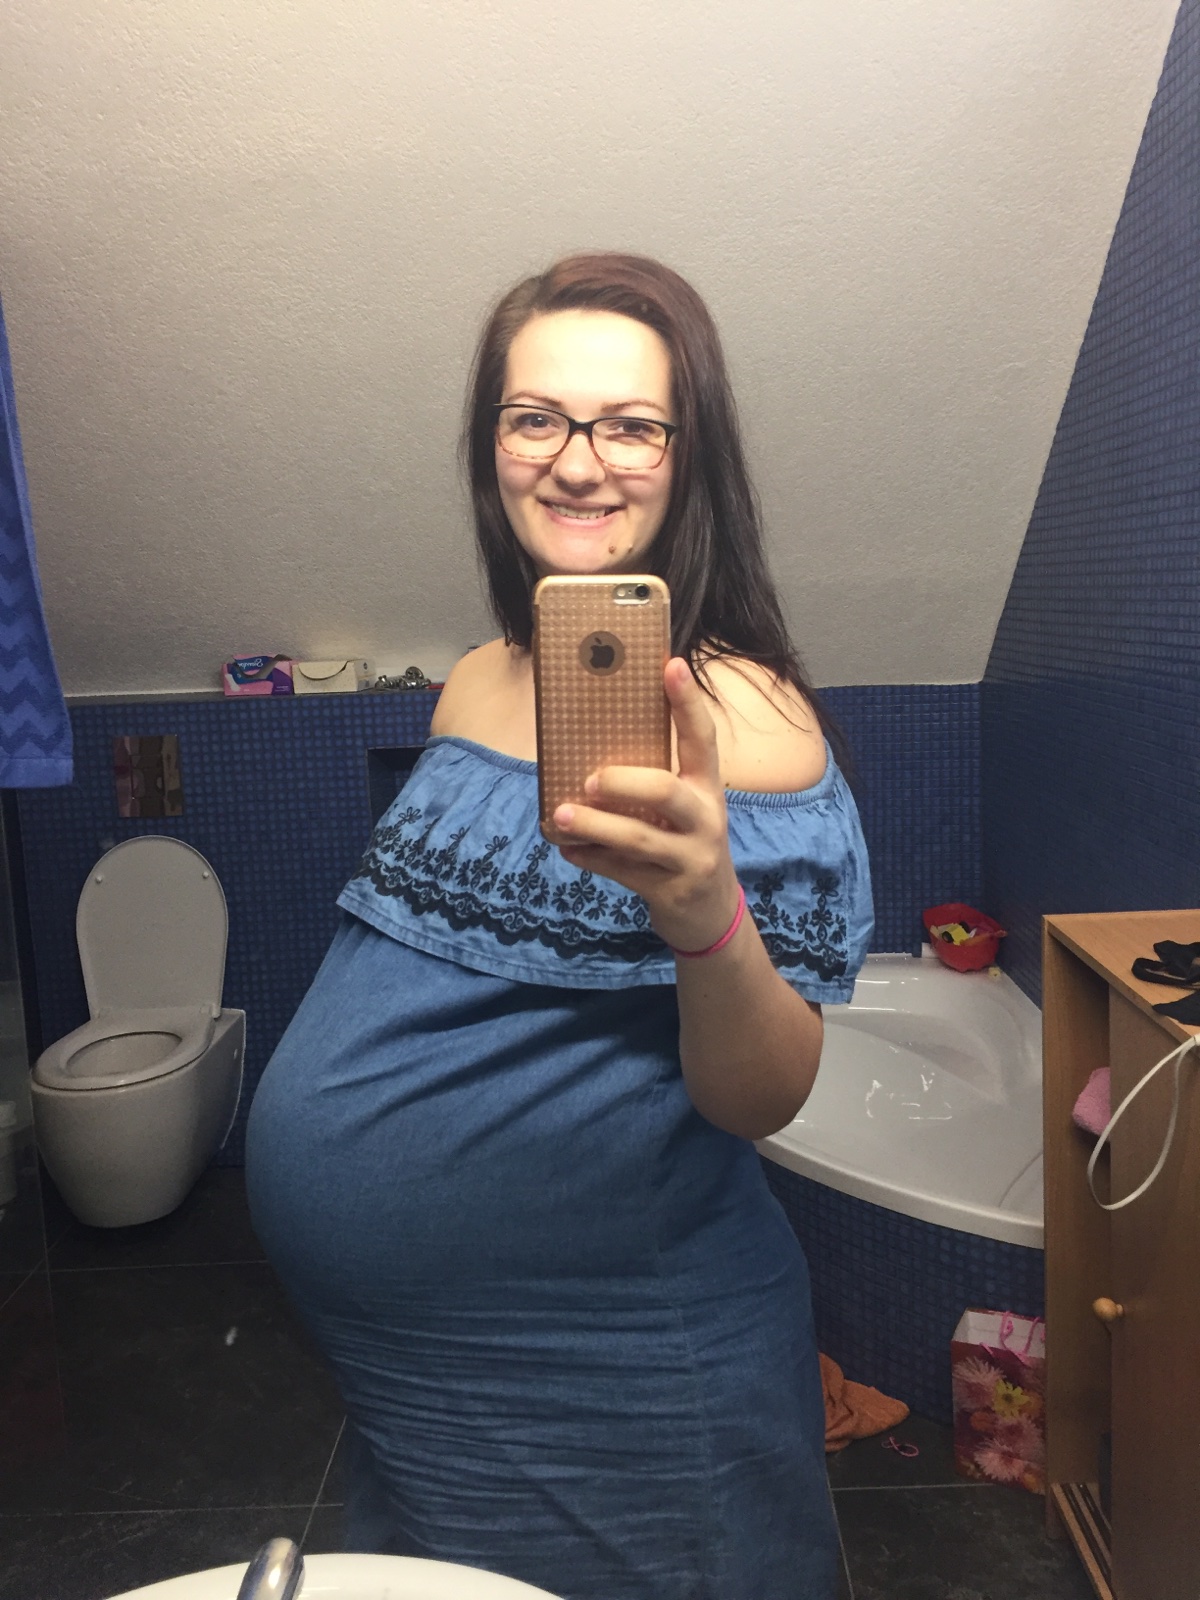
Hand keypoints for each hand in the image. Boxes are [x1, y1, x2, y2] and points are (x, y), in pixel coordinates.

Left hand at [553, 657, 742, 951]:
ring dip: (595, 826)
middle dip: (623, 783)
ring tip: (560, 816)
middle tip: (589, 779)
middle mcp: (706, 819)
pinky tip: (568, 851)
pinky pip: (623, 872)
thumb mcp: (683, 811)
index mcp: (707, 787)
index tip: (671, 664)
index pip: (702, 737)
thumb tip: (587, 751)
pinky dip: (591, 860)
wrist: (711, 917)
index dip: (687, 702)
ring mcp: (691, 858)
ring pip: (639, 838)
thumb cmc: (684, 845)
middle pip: (666, 791)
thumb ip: (652, 781)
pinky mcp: (671, 891)